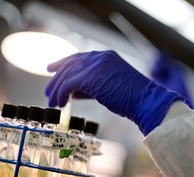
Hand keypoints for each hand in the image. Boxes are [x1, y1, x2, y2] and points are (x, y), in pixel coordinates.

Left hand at [45, 50, 185, 134]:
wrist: (144, 100)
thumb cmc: (131, 97)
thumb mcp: (109, 87)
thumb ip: (91, 85)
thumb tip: (72, 91)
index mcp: (105, 56)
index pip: (79, 58)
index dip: (63, 64)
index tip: (52, 70)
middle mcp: (99, 57)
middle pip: (70, 64)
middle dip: (56, 78)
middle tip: (49, 91)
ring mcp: (95, 65)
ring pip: (67, 74)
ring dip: (57, 89)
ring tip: (52, 101)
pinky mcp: (90, 77)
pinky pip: (68, 84)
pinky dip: (61, 93)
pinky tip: (60, 103)